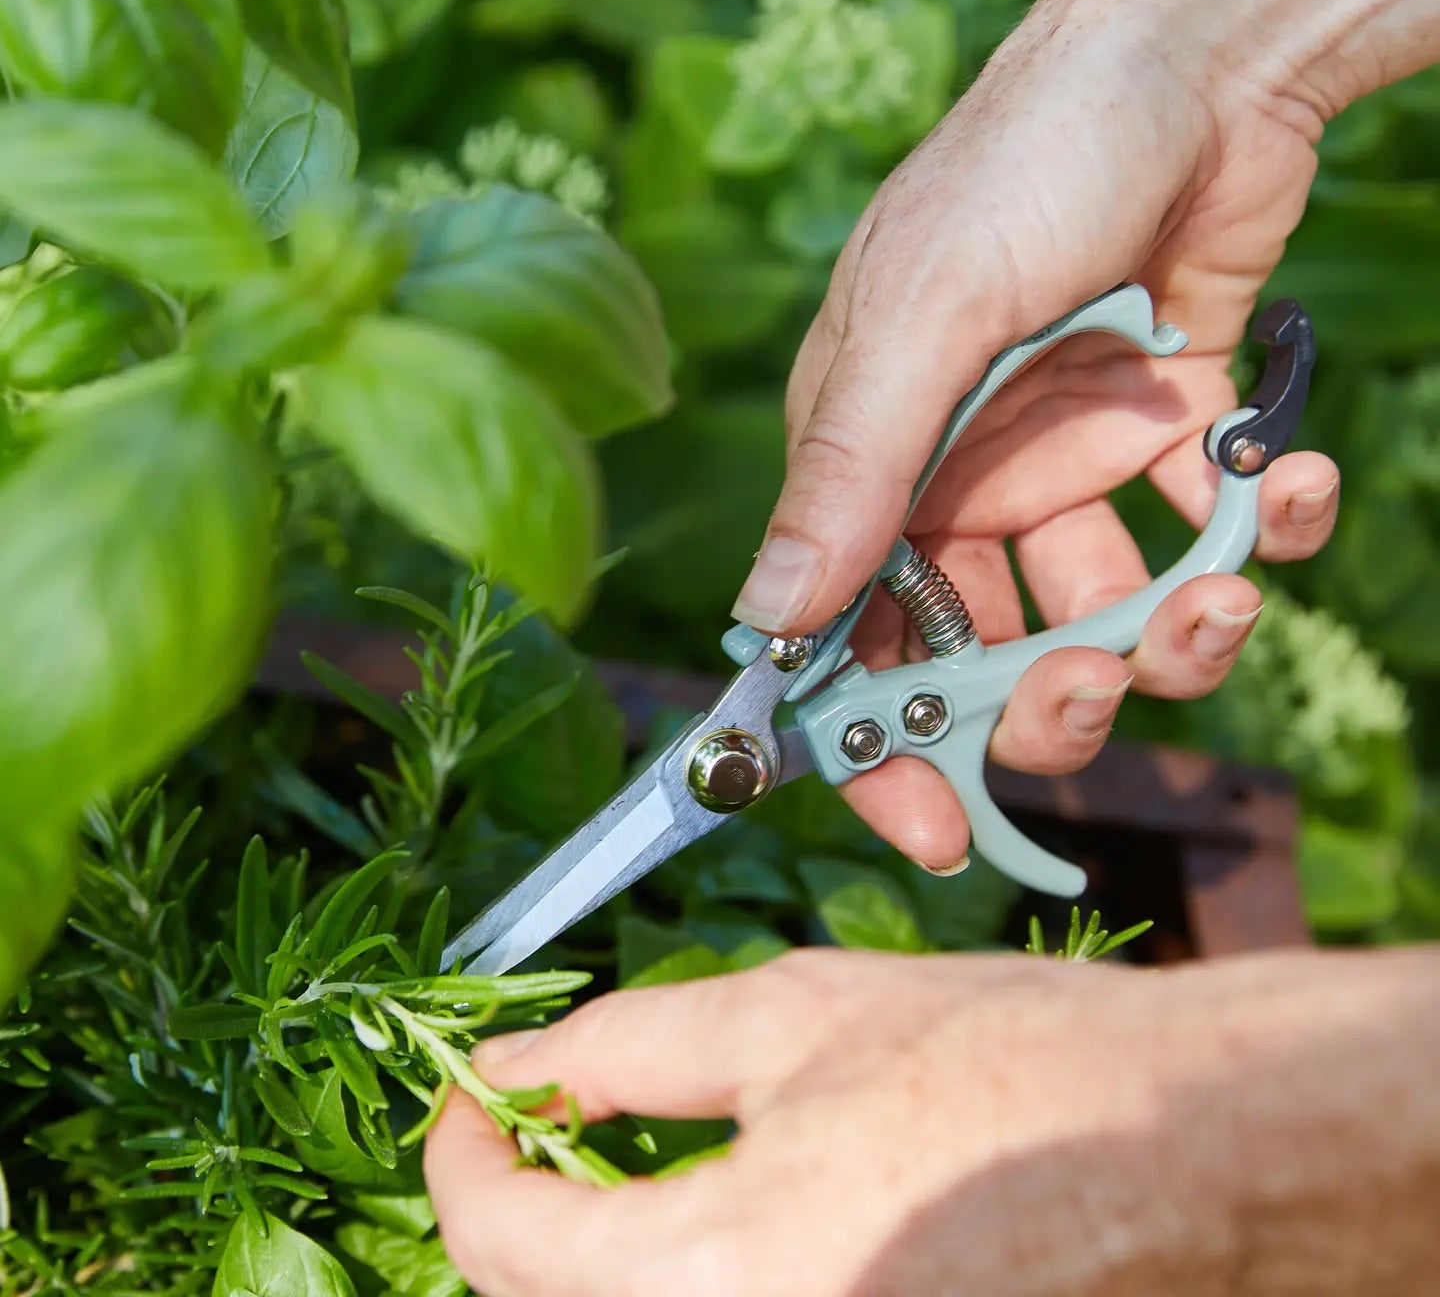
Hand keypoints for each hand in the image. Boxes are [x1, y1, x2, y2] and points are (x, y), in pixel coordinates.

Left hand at [425, 946, 1439, 1296]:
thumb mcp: (792, 1015)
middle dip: (520, 1217)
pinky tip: (709, 1213)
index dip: (464, 1157)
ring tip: (611, 1166)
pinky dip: (678, 1277)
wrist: (1183, 1145)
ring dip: (594, 1259)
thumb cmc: (999, 1058)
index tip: (466, 1098)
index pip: (510, 1243)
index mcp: (719, 1277)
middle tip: (537, 1124)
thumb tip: (516, 1068)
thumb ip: (629, 1047)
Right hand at [730, 0, 1439, 872]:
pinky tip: (1280, 478)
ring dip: (1177, 629)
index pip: (848, 641)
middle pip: (984, 655)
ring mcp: (1063, 462)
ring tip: (1230, 586)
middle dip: (1050, 696)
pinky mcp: (1163, 437)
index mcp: (871, 461)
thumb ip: (850, 471)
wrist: (1198, 54)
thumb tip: (767, 620)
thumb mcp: (926, 313)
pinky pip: (1205, 530)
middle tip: (1101, 679)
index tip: (933, 837)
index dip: (879, 750)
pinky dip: (1258, 528)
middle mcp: (958, 478)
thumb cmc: (1030, 162)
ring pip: (1108, 614)